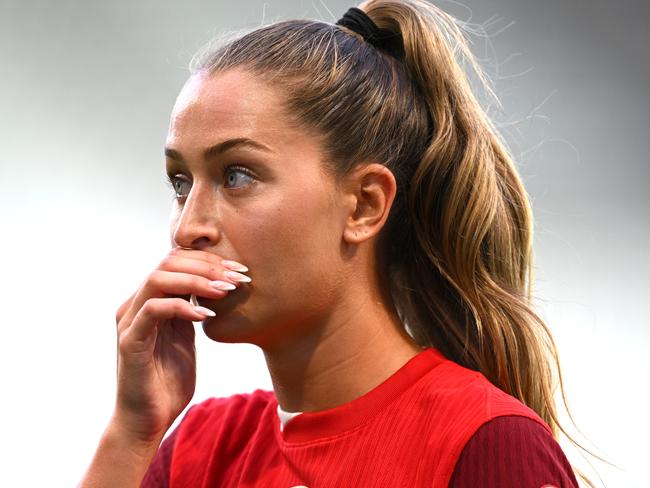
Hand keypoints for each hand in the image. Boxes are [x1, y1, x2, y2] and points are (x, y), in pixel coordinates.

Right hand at [111, 247, 247, 442]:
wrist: (148, 420)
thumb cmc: (168, 380)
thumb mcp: (185, 336)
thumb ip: (191, 310)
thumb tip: (215, 286)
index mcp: (149, 300)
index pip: (176, 260)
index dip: (209, 260)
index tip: (240, 270)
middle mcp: (135, 305)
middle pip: (168, 262)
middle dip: (208, 266)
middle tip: (237, 278)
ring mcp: (129, 321)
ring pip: (158, 279)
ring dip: (197, 281)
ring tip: (225, 292)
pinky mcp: (129, 341)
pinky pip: (153, 310)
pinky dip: (182, 307)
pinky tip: (206, 316)